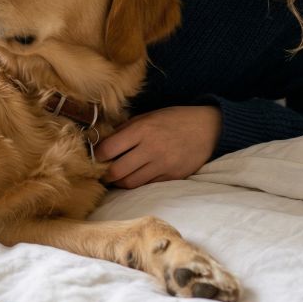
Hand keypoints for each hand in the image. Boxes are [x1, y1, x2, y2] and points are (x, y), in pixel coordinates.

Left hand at [96, 106, 221, 188]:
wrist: (208, 128)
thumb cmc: (174, 119)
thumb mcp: (148, 116)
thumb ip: (126, 129)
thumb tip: (102, 141)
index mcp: (142, 130)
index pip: (109, 149)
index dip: (97, 155)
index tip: (94, 156)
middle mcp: (151, 149)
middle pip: (116, 171)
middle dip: (105, 174)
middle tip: (101, 172)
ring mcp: (163, 165)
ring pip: (130, 182)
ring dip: (119, 182)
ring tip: (115, 177)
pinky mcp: (172, 176)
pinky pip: (147, 185)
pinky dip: (137, 183)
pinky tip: (134, 177)